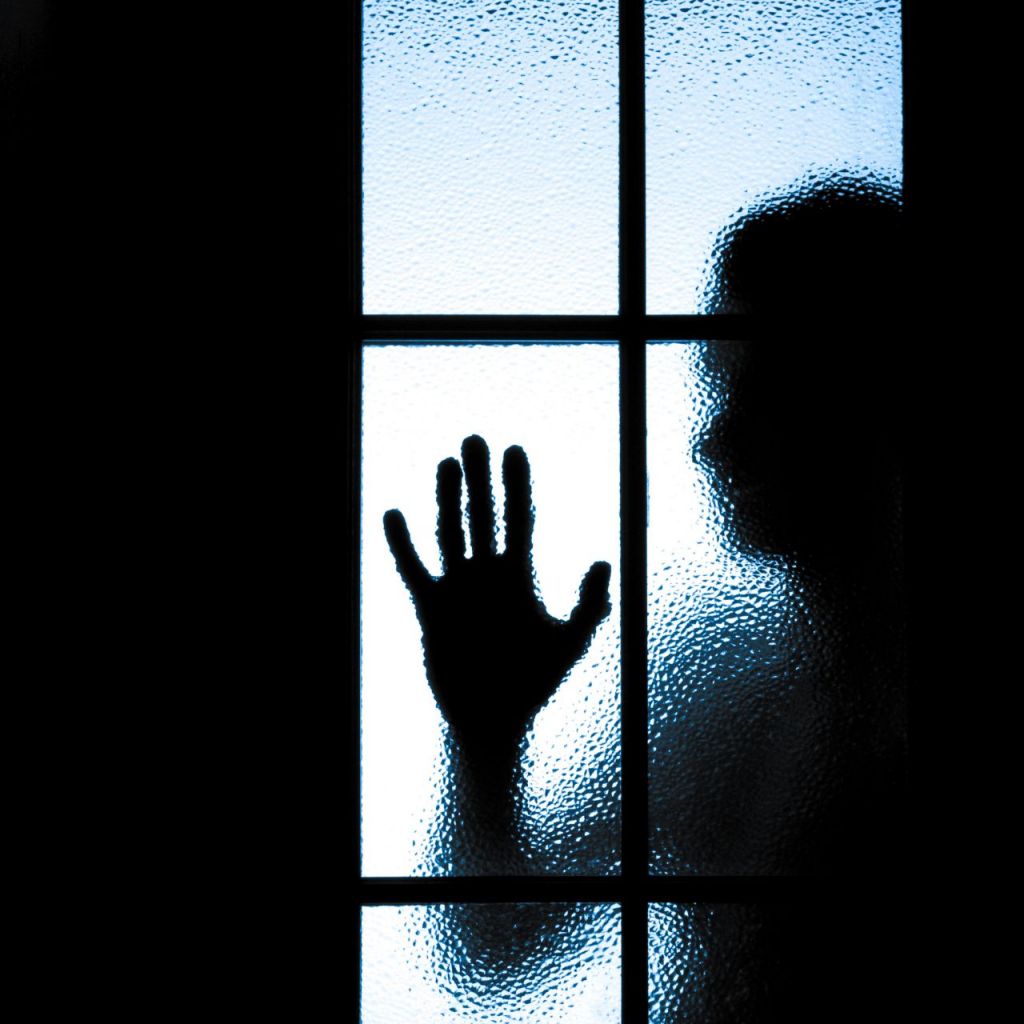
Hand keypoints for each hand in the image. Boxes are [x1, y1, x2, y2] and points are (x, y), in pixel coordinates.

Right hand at [384, 435, 610, 763]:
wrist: (495, 719)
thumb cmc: (535, 682)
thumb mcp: (570, 643)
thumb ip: (589, 605)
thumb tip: (603, 560)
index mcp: (520, 576)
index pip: (520, 518)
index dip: (518, 485)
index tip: (515, 449)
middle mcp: (487, 574)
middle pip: (482, 515)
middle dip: (480, 478)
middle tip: (474, 439)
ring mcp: (458, 588)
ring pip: (450, 532)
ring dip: (447, 499)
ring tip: (446, 463)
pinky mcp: (430, 608)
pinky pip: (412, 569)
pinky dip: (403, 544)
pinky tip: (394, 515)